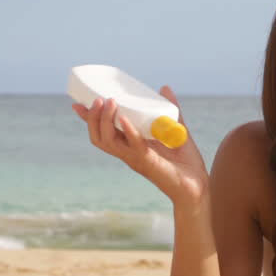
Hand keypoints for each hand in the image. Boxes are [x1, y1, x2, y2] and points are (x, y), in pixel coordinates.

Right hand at [72, 86, 208, 205]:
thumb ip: (171, 111)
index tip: (77, 103)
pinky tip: (125, 119)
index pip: (102, 132)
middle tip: (97, 99)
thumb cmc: (185, 162)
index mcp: (130, 146)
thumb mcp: (175, 130)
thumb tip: (164, 88)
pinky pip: (134, 146)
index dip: (88, 120)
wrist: (198, 186)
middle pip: (99, 137)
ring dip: (106, 121)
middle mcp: (128, 153)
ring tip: (109, 103)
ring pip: (109, 142)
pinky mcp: (149, 162)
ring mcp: (136, 158)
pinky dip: (129, 132)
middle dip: (93, 118)